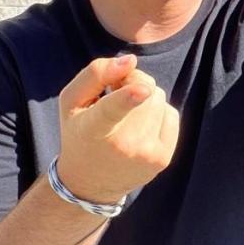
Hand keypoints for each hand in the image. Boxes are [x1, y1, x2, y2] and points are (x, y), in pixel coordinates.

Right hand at [56, 55, 179, 203]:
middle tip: (114, 98)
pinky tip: (139, 127)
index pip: (111, 111)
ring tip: (125, 115)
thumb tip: (130, 61)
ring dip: (145, 98)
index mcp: (92, 130)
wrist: (90, 183)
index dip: (128, 97)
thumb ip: (95, 74)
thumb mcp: (72, 101)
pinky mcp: (162, 159)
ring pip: (158, 98)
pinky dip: (157, 113)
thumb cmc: (79, 131)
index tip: (142, 89)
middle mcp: (121, 146)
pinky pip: (171, 114)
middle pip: (144, 89)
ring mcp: (145, 155)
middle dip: (133, 83)